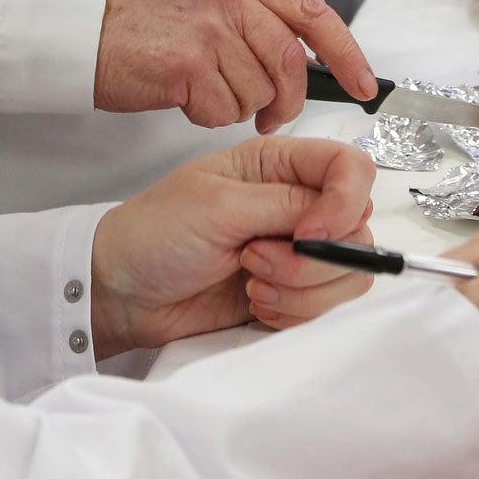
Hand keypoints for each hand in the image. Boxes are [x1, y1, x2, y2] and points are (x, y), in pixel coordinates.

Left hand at [90, 135, 376, 356]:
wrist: (123, 293)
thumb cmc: (155, 234)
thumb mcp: (217, 205)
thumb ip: (284, 204)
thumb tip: (338, 214)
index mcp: (278, 164)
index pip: (350, 168)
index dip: (344, 203)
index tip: (308, 235)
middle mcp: (295, 204)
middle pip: (356, 229)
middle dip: (311, 258)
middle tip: (254, 260)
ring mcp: (294, 252)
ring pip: (347, 274)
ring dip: (300, 290)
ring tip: (249, 282)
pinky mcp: (291, 293)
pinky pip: (325, 308)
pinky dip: (294, 313)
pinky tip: (254, 304)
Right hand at [96, 0, 377, 132]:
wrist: (86, 35)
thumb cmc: (147, 26)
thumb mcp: (209, 0)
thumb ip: (256, 19)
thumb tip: (310, 63)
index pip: (314, 13)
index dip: (347, 53)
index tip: (364, 85)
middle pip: (289, 63)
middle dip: (288, 101)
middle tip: (271, 116)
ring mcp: (208, 26)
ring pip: (258, 92)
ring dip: (239, 107)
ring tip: (206, 92)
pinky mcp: (186, 62)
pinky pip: (224, 110)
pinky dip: (209, 117)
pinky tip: (185, 98)